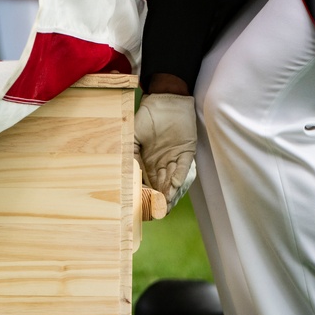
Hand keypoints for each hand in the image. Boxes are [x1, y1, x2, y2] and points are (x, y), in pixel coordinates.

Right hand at [135, 93, 196, 213]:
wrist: (164, 101)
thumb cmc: (146, 117)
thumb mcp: (132, 136)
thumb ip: (130, 154)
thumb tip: (128, 173)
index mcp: (148, 160)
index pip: (147, 181)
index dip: (145, 193)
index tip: (142, 205)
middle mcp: (161, 162)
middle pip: (161, 184)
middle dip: (159, 198)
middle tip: (156, 212)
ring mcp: (174, 158)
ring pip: (171, 179)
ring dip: (169, 192)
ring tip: (165, 206)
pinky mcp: (186, 152)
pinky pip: (182, 168)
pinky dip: (178, 178)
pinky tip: (173, 188)